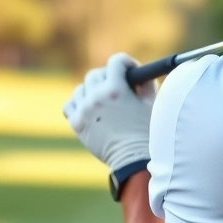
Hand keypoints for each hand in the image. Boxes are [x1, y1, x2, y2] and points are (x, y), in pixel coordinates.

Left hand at [64, 53, 156, 172]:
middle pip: (96, 74)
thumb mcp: (152, 104)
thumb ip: (146, 84)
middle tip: (118, 86)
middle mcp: (97, 97)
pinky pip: (70, 105)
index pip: (116, 61)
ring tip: (103, 100)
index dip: (126, 63)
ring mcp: (84, 111)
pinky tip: (89, 109)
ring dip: (92, 90)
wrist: (134, 161)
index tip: (130, 70)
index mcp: (116, 89)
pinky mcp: (77, 124)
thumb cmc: (148, 133)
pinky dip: (78, 104)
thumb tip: (140, 75)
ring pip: (81, 88)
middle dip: (108, 76)